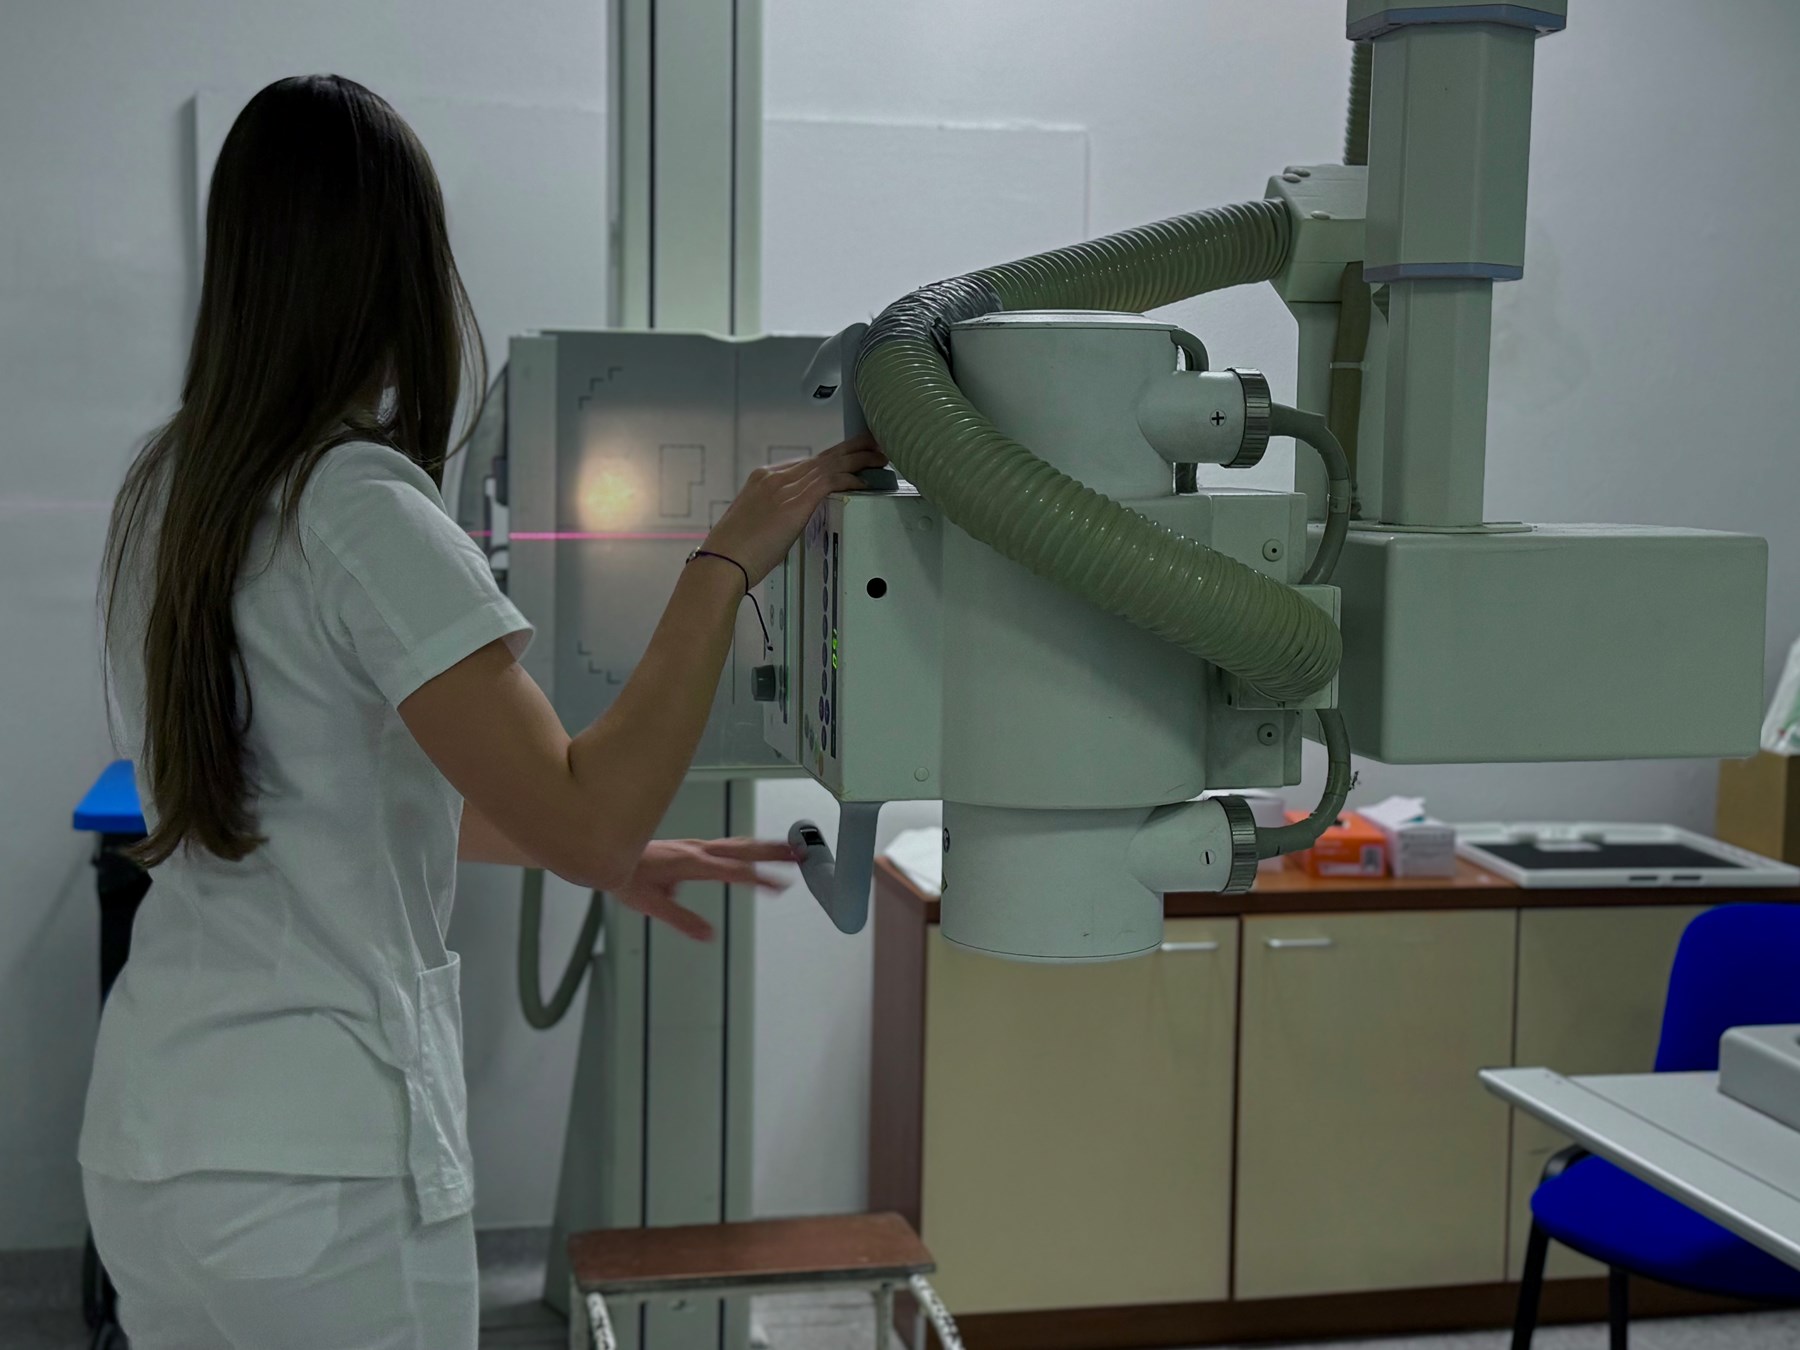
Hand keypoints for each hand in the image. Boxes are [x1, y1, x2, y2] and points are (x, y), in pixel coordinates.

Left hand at [615, 837, 801, 940]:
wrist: (604, 847)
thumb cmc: (624, 874)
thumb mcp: (649, 904)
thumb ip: (680, 919)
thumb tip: (708, 935)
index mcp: (690, 863)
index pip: (733, 872)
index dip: (758, 879)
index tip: (780, 886)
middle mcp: (697, 851)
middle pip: (744, 850)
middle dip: (775, 853)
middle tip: (802, 854)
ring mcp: (696, 846)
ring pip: (739, 843)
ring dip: (767, 846)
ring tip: (792, 848)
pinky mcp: (693, 847)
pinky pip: (729, 844)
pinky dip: (750, 846)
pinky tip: (758, 851)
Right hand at [700, 436, 886, 586]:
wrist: (722, 560)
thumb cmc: (735, 551)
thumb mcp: (755, 523)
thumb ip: (775, 514)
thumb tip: (790, 521)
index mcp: (763, 478)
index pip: (806, 463)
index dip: (832, 459)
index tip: (848, 458)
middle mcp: (775, 477)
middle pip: (822, 457)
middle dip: (851, 449)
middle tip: (873, 443)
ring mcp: (785, 487)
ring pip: (831, 464)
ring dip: (859, 459)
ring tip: (880, 456)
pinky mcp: (795, 502)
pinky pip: (831, 482)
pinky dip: (851, 479)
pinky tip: (865, 481)